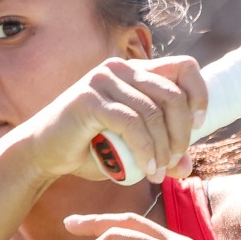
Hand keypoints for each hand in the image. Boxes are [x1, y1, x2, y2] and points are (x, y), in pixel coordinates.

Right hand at [13, 57, 208, 183]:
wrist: (42, 154)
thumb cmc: (87, 150)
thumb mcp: (131, 151)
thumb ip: (160, 153)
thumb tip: (188, 167)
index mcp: (134, 71)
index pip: (184, 67)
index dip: (198, 95)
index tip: (198, 126)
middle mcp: (120, 68)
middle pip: (173, 94)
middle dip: (181, 132)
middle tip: (175, 161)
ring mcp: (103, 80)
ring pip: (153, 112)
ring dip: (163, 147)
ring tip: (160, 172)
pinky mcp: (90, 99)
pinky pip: (131, 124)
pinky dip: (145, 150)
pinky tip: (148, 170)